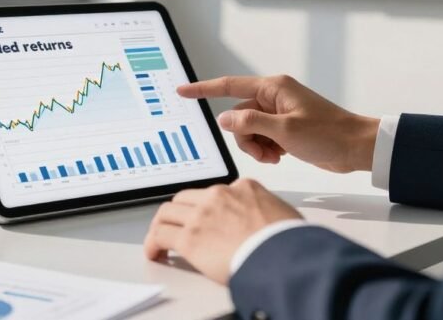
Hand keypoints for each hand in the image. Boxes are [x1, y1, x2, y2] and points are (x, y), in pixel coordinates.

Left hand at [143, 178, 300, 284]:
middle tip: (177, 226)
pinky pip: (160, 235)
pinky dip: (153, 244)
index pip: (215, 192)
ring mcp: (201, 215)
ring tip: (160, 238)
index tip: (204, 217)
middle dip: (179, 212)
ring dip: (161, 225)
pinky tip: (155, 252)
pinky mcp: (189, 238)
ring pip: (167, 213)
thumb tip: (265, 220)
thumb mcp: (283, 212)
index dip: (206, 206)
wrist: (285, 255)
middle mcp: (218, 196)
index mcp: (243, 187)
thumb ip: (266, 210)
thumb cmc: (289, 241)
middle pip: (185, 198)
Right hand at [178, 75, 378, 172]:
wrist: (356, 148)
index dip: (203, 89)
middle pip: (239, 115)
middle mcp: (274, 97)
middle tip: (264, 152)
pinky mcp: (284, 128)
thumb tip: (225, 119)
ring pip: (248, 129)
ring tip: (275, 156)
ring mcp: (279, 113)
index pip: (229, 85)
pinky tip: (280, 156)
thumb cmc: (329, 134)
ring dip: (255, 146)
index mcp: (273, 88)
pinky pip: (261, 137)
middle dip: (244, 137)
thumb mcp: (285, 131)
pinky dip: (265, 149)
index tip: (183, 91)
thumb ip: (251, 123)